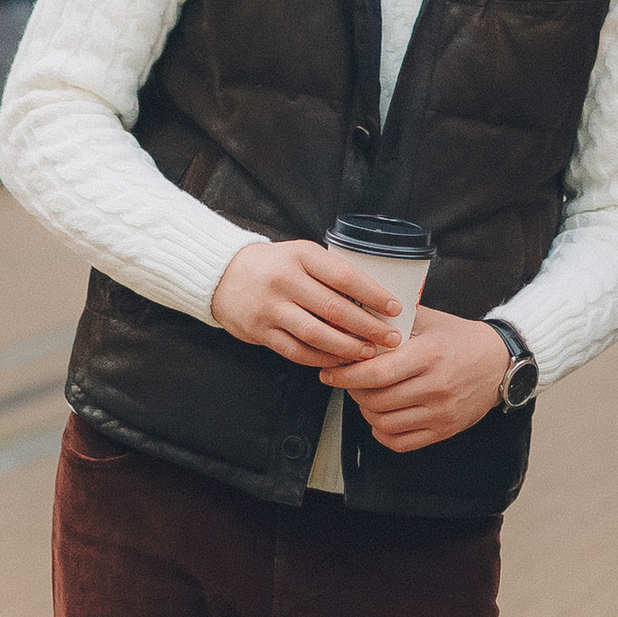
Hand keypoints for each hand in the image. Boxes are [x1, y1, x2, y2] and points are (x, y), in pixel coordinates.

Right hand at [211, 239, 409, 369]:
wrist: (222, 275)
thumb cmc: (273, 265)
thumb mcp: (300, 255)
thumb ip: (329, 273)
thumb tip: (373, 299)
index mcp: (301, 255)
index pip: (345, 276)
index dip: (373, 294)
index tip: (395, 308)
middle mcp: (285, 280)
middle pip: (334, 308)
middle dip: (368, 327)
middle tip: (391, 338)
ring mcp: (270, 307)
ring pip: (316, 334)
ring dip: (347, 347)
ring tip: (368, 353)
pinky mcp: (260, 331)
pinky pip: (297, 351)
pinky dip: (321, 359)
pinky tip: (339, 361)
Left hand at [329, 309, 510, 454]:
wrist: (500, 362)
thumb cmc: (460, 338)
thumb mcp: (429, 320)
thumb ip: (394, 321)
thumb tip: (353, 316)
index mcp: (429, 354)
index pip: (377, 372)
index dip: (346, 375)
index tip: (330, 372)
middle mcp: (436, 386)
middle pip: (377, 399)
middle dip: (354, 391)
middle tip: (348, 381)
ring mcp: (441, 412)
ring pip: (385, 423)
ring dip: (366, 412)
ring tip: (366, 397)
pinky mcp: (445, 430)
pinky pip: (401, 442)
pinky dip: (383, 433)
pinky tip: (382, 417)